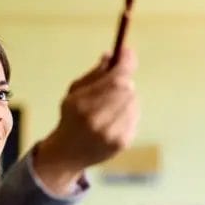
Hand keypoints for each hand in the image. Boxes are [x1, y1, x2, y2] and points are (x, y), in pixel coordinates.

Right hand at [34, 49, 138, 191]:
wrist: (68, 153)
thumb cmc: (71, 117)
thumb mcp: (74, 93)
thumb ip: (94, 75)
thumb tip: (112, 56)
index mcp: (82, 105)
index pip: (115, 80)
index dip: (126, 63)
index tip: (127, 51)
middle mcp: (98, 120)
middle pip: (127, 89)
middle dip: (124, 80)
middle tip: (117, 78)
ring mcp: (112, 133)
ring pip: (133, 102)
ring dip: (127, 97)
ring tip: (113, 102)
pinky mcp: (123, 143)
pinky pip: (135, 116)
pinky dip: (129, 111)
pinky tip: (116, 117)